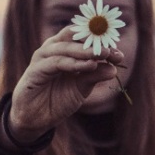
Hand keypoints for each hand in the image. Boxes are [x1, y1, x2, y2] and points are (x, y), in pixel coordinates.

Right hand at [7, 26, 121, 140]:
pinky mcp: (35, 70)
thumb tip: (114, 69)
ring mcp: (42, 58)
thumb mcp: (81, 87)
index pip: (83, 37)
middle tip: (112, 51)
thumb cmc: (58, 98)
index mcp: (64, 49)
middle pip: (74, 36)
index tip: (119, 54)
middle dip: (95, 43)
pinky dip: (73, 63)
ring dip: (86, 51)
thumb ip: (95, 76)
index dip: (102, 43)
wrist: (36, 118)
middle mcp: (52, 49)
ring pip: (66, 47)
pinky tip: (89, 66)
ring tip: (103, 55)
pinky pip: (56, 63)